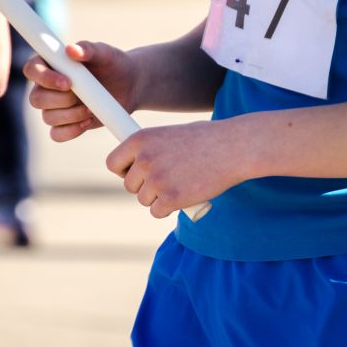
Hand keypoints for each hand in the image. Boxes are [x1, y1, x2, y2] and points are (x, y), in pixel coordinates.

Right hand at [25, 41, 139, 141]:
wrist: (129, 85)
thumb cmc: (114, 64)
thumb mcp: (105, 53)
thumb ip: (89, 48)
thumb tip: (71, 49)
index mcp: (51, 63)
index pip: (32, 70)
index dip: (44, 78)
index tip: (68, 82)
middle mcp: (47, 86)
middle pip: (36, 99)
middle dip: (61, 100)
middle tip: (84, 96)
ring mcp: (55, 106)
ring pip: (48, 118)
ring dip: (70, 116)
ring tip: (91, 109)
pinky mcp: (66, 123)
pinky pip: (56, 135)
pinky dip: (71, 131)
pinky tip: (87, 121)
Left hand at [106, 120, 248, 217]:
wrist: (234, 148)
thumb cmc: (207, 139)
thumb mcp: (171, 135)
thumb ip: (151, 149)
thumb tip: (135, 166)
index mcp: (140, 139)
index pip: (112, 163)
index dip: (124, 171)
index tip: (137, 174)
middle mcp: (144, 159)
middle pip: (129, 186)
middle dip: (145, 187)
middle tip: (167, 181)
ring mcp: (157, 180)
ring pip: (144, 200)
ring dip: (159, 198)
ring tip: (181, 185)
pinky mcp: (171, 198)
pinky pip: (157, 212)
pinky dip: (169, 209)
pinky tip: (184, 197)